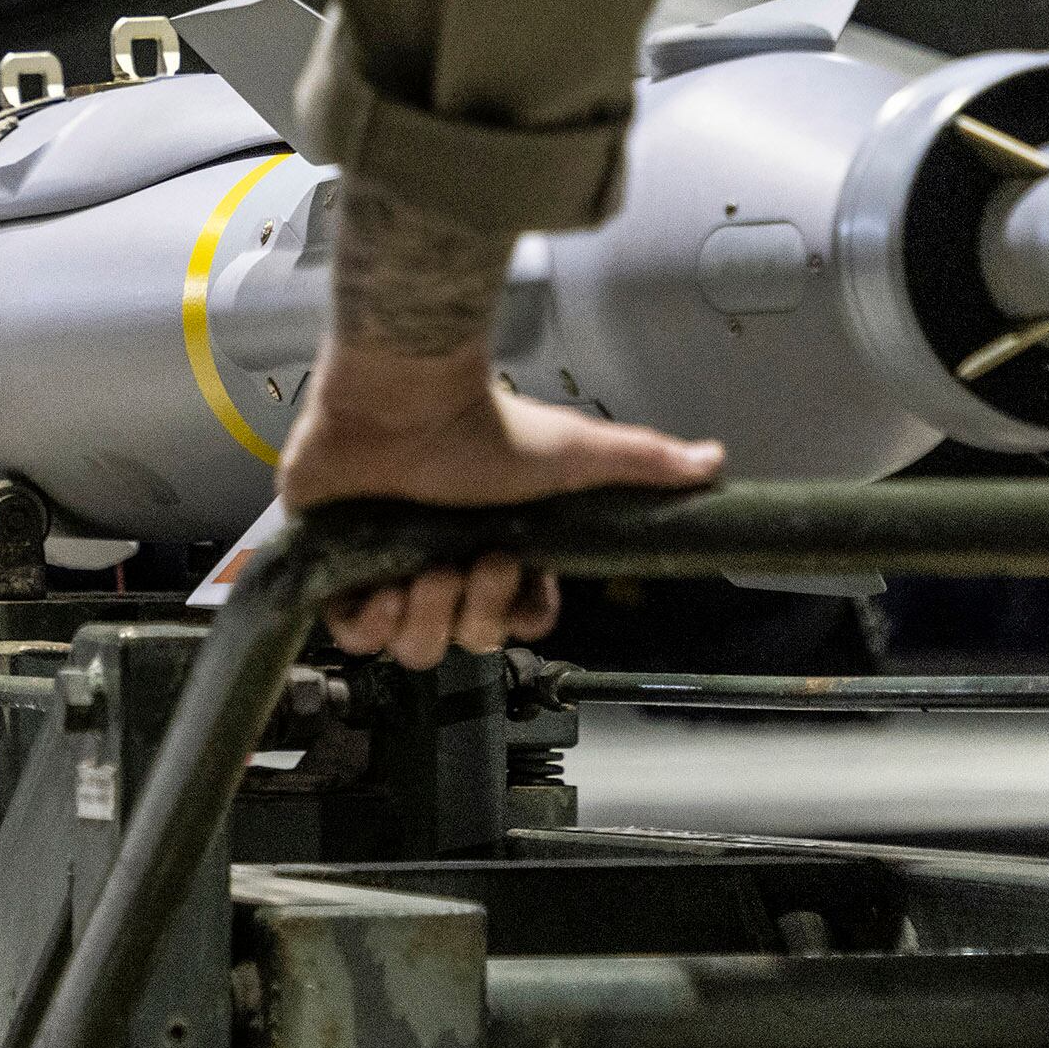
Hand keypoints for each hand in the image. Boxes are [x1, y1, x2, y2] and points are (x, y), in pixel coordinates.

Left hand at [279, 338, 724, 669]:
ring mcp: (388, 569)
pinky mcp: (334, 568)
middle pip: (468, 643)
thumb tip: (714, 459)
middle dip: (473, 612)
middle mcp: (445, 563)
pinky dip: (370, 624)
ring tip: (421, 570)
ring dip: (423, 617)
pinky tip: (382, 588)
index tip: (519, 574)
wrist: (403, 399)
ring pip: (412, 647)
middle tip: (470, 562)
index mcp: (499, 549)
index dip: (521, 615)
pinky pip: (353, 636)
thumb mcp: (575, 453)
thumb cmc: (485, 426)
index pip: (520, 622)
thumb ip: (642, 463)